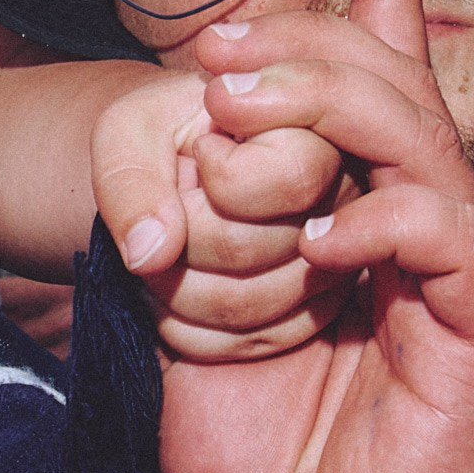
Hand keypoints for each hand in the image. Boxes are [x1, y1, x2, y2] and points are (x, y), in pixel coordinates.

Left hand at [91, 68, 348, 358]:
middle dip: (178, 243)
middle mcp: (343, 205)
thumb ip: (130, 178)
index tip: (199, 153)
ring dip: (174, 290)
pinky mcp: (312, 315)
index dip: (220, 178)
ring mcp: (334, 267)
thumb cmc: (161, 140)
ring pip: (246, 306)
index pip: (291, 179)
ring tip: (161, 252)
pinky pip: (247, 344)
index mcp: (317, 136)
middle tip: (159, 217)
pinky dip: (188, 329)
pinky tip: (169, 293)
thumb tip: (151, 255)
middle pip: (251, 250)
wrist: (178, 173)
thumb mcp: (130, 128)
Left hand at [155, 0, 473, 472]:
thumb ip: (188, 240)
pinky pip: (453, 240)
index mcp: (358, 217)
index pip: (379, 82)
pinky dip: (386, 220)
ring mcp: (451, 282)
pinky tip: (319, 241)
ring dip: (331, 105)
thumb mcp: (190, 333)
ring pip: (424, 140)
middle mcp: (414, 232)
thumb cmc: (263, 469)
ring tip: (241, 109)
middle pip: (394, 87)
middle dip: (308, 44)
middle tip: (217, 47)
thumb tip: (162, 151)